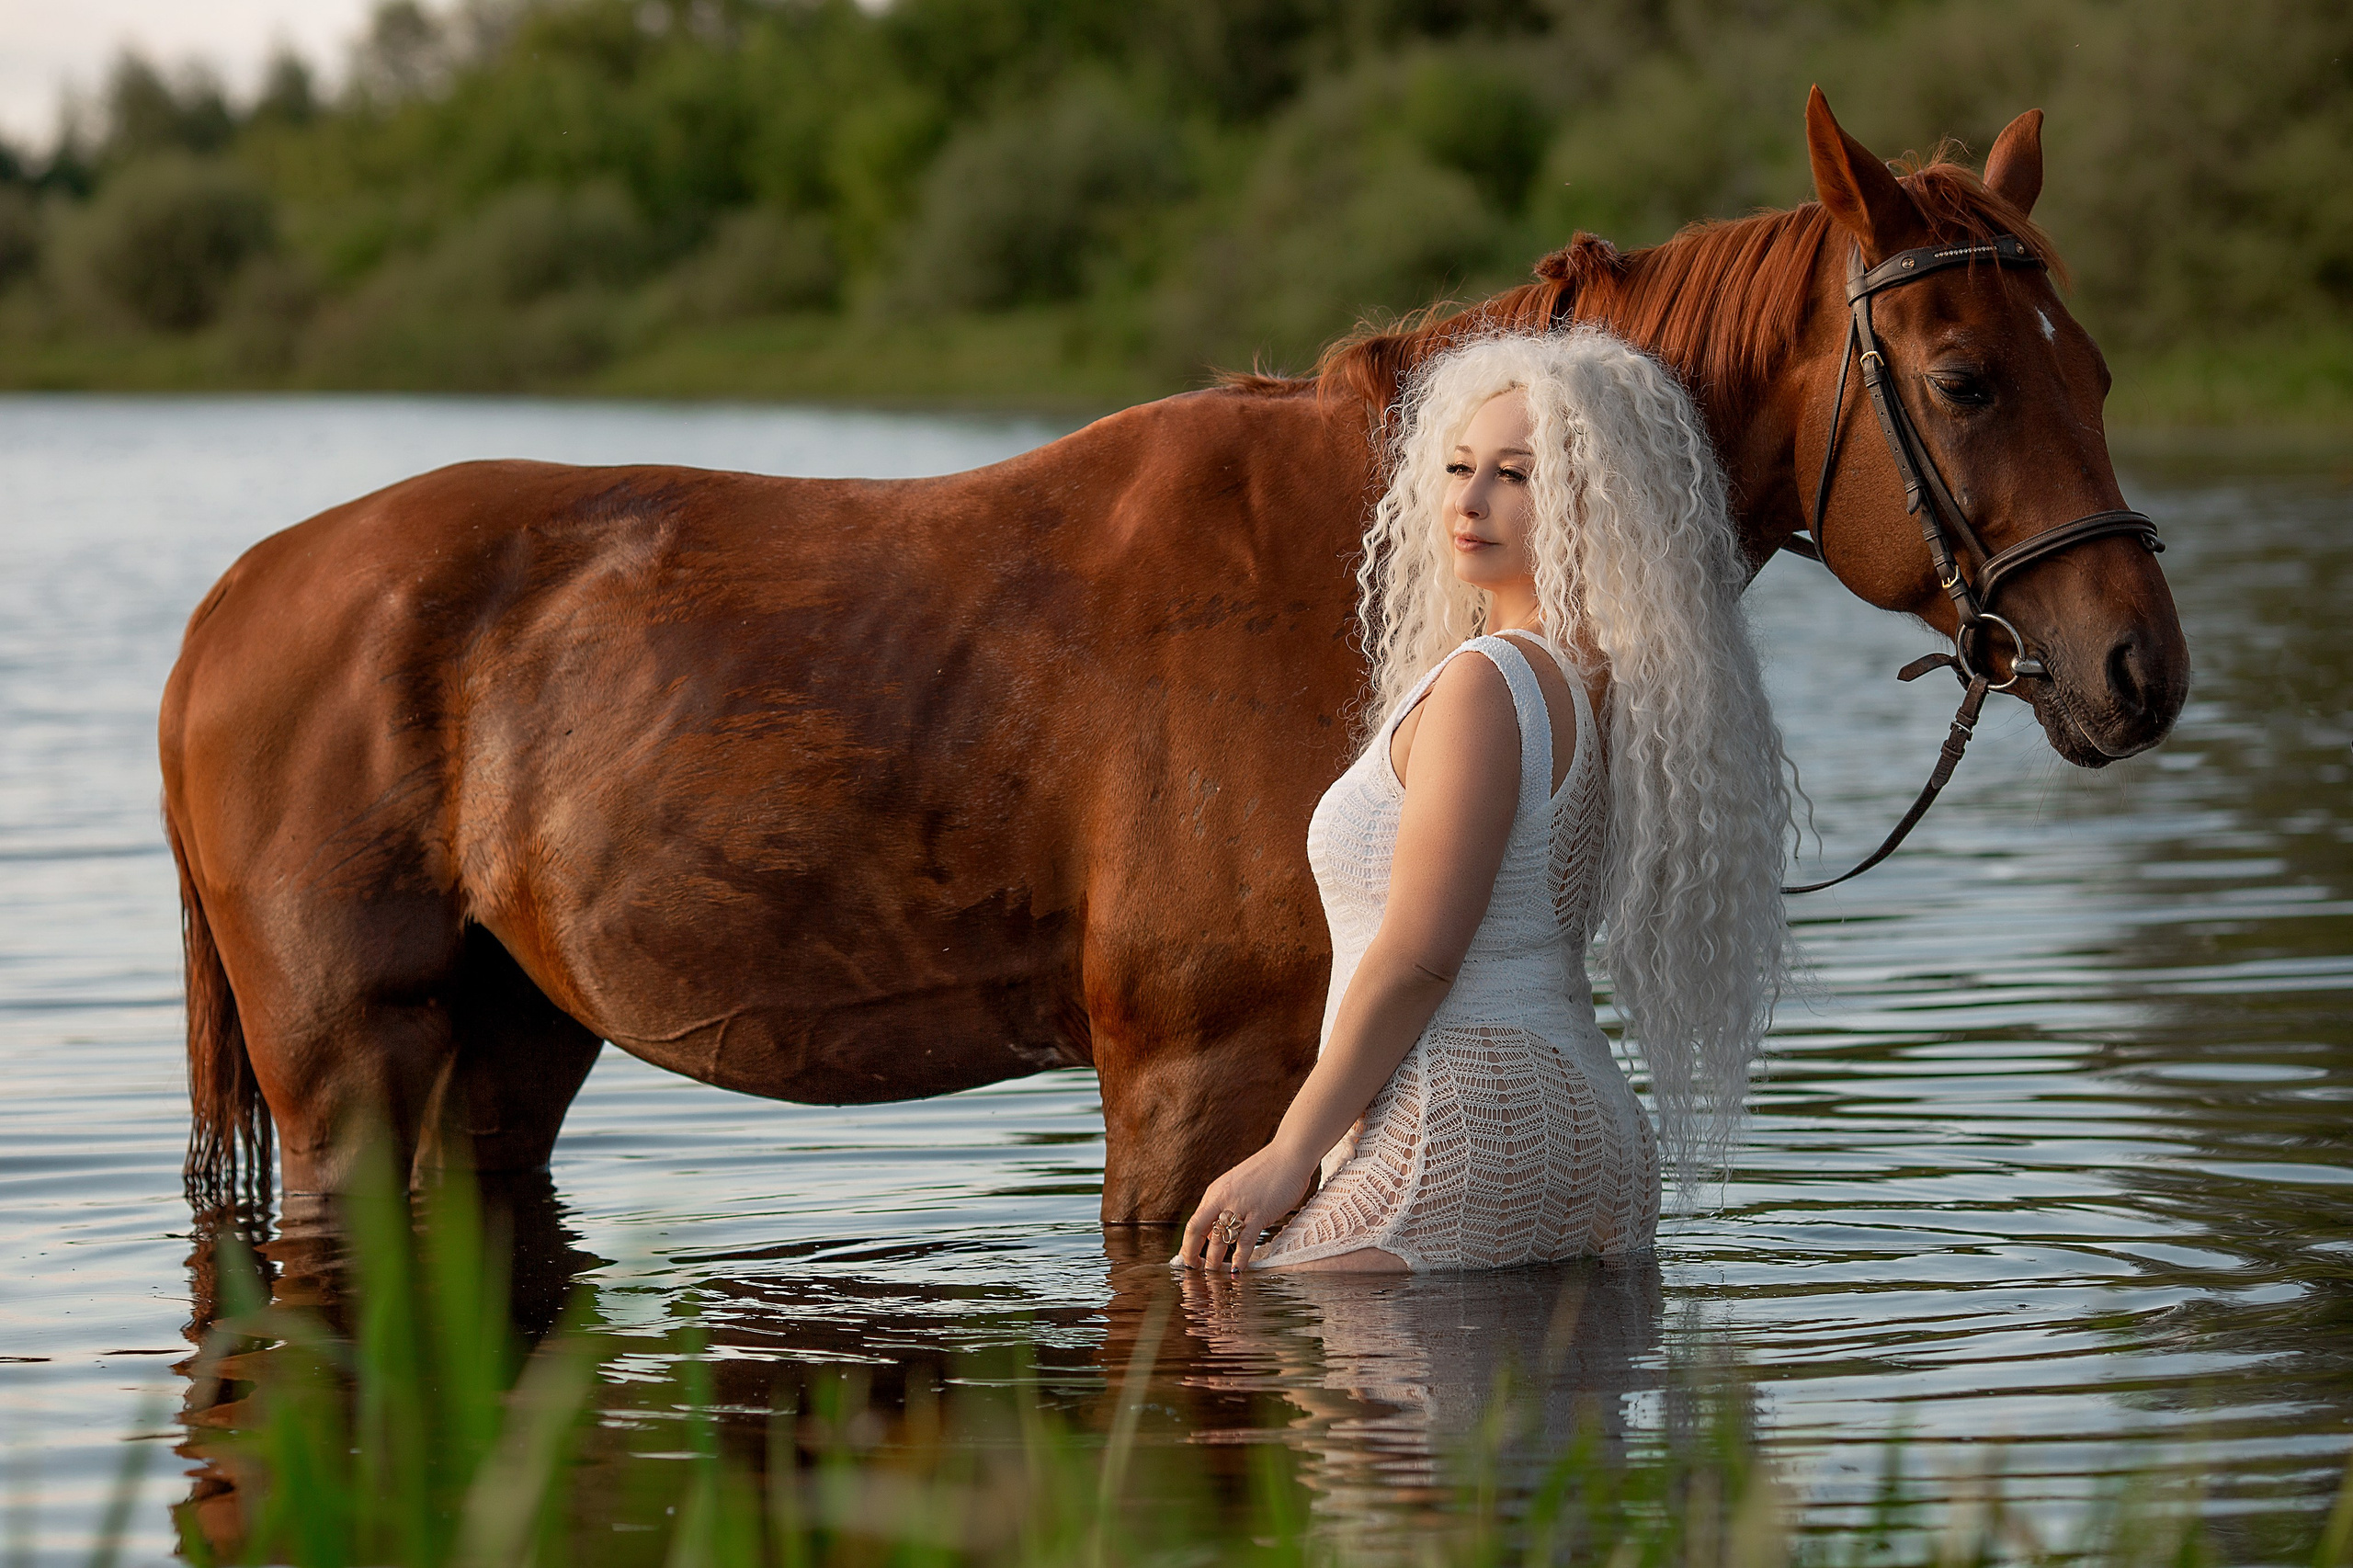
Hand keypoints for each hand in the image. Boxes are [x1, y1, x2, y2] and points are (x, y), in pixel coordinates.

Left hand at [1175, 1144, 1313, 1272]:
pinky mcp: (1259, 1213)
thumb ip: (1225, 1206)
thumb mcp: (1237, 1186)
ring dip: (1215, 1260)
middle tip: (1197, 1269)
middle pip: (1197, 1230)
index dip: (1188, 1245)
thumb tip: (1215, 1232)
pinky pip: (1245, 1241)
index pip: (1193, 1223)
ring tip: (1215, 1273)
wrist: (1289, 1154)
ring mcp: (1240, 1206)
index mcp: (1215, 1192)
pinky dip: (1240, 1258)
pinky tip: (1238, 1269)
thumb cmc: (1267, 1171)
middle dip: (1193, 1254)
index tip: (1190, 1259)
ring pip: (1220, 1238)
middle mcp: (1223, 1198)